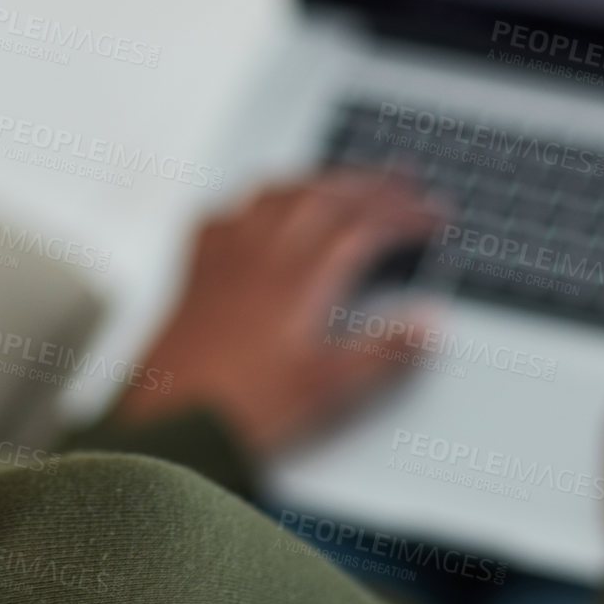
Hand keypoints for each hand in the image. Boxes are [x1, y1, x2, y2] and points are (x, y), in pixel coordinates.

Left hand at [112, 169, 445, 456]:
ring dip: (316, 180)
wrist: (167, 423)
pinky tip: (257, 211)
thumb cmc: (242, 409)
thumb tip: (428, 321)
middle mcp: (262, 257)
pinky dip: (252, 203)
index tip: (435, 213)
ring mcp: (225, 259)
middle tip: (403, 180)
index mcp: (300, 281)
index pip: (364, 227)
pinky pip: (224, 216)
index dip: (404, 214)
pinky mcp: (196, 273)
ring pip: (275, 194)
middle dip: (370, 183)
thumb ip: (382, 352)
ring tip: (342, 181)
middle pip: (323, 197)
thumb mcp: (326, 390)